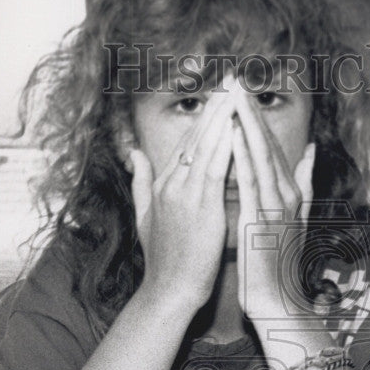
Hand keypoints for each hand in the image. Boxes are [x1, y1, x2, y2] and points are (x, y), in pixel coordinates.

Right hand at [130, 79, 234, 309]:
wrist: (168, 290)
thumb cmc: (164, 261)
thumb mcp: (143, 217)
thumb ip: (140, 182)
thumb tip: (133, 153)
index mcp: (162, 185)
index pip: (186, 143)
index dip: (203, 117)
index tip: (218, 94)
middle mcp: (171, 184)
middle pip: (195, 137)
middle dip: (214, 107)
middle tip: (231, 79)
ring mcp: (184, 194)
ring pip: (206, 146)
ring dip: (222, 116)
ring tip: (236, 91)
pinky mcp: (200, 207)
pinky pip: (216, 168)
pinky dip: (226, 144)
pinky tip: (236, 126)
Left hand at [232, 84, 314, 318]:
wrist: (279, 303)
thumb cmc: (278, 265)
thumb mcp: (293, 220)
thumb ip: (303, 183)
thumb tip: (311, 151)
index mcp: (289, 193)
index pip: (270, 148)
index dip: (256, 118)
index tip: (241, 91)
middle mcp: (287, 194)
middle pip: (267, 143)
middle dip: (251, 109)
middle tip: (235, 78)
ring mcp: (278, 206)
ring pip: (261, 154)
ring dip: (247, 121)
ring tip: (233, 93)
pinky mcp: (265, 220)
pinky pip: (253, 179)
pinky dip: (245, 154)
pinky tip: (235, 132)